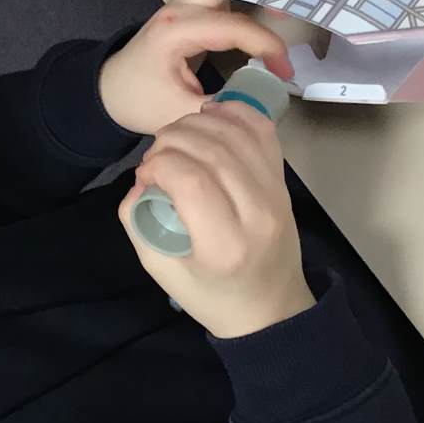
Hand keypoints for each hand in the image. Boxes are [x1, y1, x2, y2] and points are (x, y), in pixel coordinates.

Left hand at [99, 0, 294, 135]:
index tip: (284, 71)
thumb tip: (263, 102)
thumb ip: (222, 107)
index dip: (267, 47)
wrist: (111, 89)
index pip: (235, 27)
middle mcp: (180, 4)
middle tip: (291, 5)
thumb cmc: (141, 100)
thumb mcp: (180, 114)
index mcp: (176, 31)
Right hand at [121, 102, 314, 337]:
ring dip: (197, 123)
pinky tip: (210, 117)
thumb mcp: (162, 271)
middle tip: (156, 155)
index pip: (191, 180)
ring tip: (177, 139)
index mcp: (224, 246)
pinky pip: (263, 131)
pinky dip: (235, 113)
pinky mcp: (284, 182)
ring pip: (237, 134)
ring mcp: (277, 194)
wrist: (271, 309)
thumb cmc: (212, 296)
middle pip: (213, 150)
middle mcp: (257, 214)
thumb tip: (140, 182)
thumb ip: (139, 223)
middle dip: (172, 139)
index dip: (159, 164)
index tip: (145, 174)